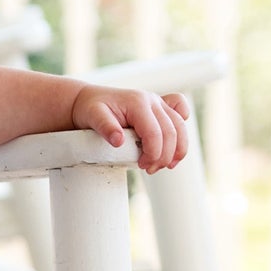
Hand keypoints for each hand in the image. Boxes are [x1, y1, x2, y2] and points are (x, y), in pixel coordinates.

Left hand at [70, 86, 189, 171]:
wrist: (89, 100)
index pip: (155, 132)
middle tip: (149, 170)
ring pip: (180, 127)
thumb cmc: (91, 109)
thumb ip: (105, 127)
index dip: (153, 153)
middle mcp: (152, 100)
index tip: (142, 166)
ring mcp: (158, 103)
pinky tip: (174, 148)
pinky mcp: (161, 107)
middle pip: (171, 132)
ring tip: (162, 166)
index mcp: (137, 102)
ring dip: (176, 150)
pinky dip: (182, 130)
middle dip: (163, 156)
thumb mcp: (92, 116)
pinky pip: (180, 112)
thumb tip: (118, 141)